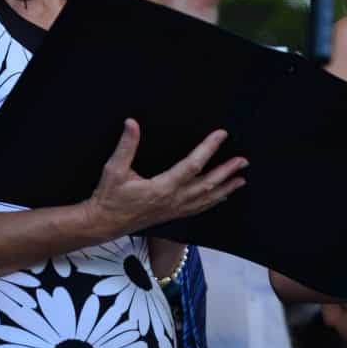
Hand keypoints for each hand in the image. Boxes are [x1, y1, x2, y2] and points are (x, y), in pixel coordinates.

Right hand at [86, 119, 247, 237]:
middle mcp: (174, 199)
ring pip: (207, 199)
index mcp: (162, 187)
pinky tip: (224, 195)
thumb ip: (126, 146)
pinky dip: (214, 201)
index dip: (208, 148)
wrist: (103, 224)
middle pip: (208, 184)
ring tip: (242, 178)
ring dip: (226, 187)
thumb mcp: (113, 170)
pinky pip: (199, 208)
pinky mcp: (173, 215)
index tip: (221, 135)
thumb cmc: (108, 197)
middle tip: (243, 161)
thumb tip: (132, 123)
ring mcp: (175, 209)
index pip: (192, 165)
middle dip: (227, 171)